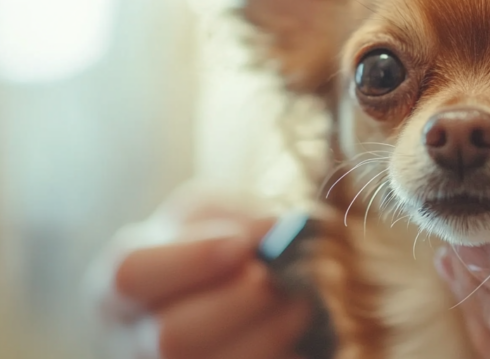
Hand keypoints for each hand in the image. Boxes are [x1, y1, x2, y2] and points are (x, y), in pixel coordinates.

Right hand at [88, 189, 310, 358]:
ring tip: (301, 302)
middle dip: (236, 305)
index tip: (242, 246)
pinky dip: (284, 356)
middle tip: (275, 278)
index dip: (192, 260)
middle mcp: (134, 341)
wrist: (232, 284)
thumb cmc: (214, 242)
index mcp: (119, 287)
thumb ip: (237, 218)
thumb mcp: (215, 213)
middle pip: (172, 337)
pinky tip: (303, 337)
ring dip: (269, 334)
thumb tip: (272, 230)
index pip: (132, 275)